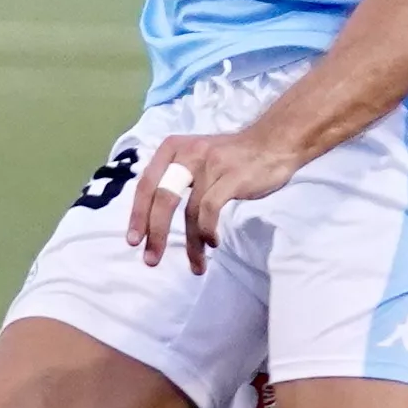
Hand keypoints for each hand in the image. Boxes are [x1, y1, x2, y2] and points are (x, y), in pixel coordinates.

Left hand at [126, 125, 302, 268]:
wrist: (273, 142)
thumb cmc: (231, 157)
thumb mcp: (194, 157)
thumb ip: (174, 178)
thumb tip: (152, 215)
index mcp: (172, 149)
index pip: (146, 184)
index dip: (138, 215)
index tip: (134, 240)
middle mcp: (187, 154)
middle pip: (162, 198)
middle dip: (155, 233)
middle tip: (151, 259)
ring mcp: (209, 165)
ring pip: (190, 211)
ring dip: (191, 244)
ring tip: (196, 265)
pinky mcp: (231, 177)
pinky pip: (210, 210)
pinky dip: (208, 231)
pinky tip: (212, 243)